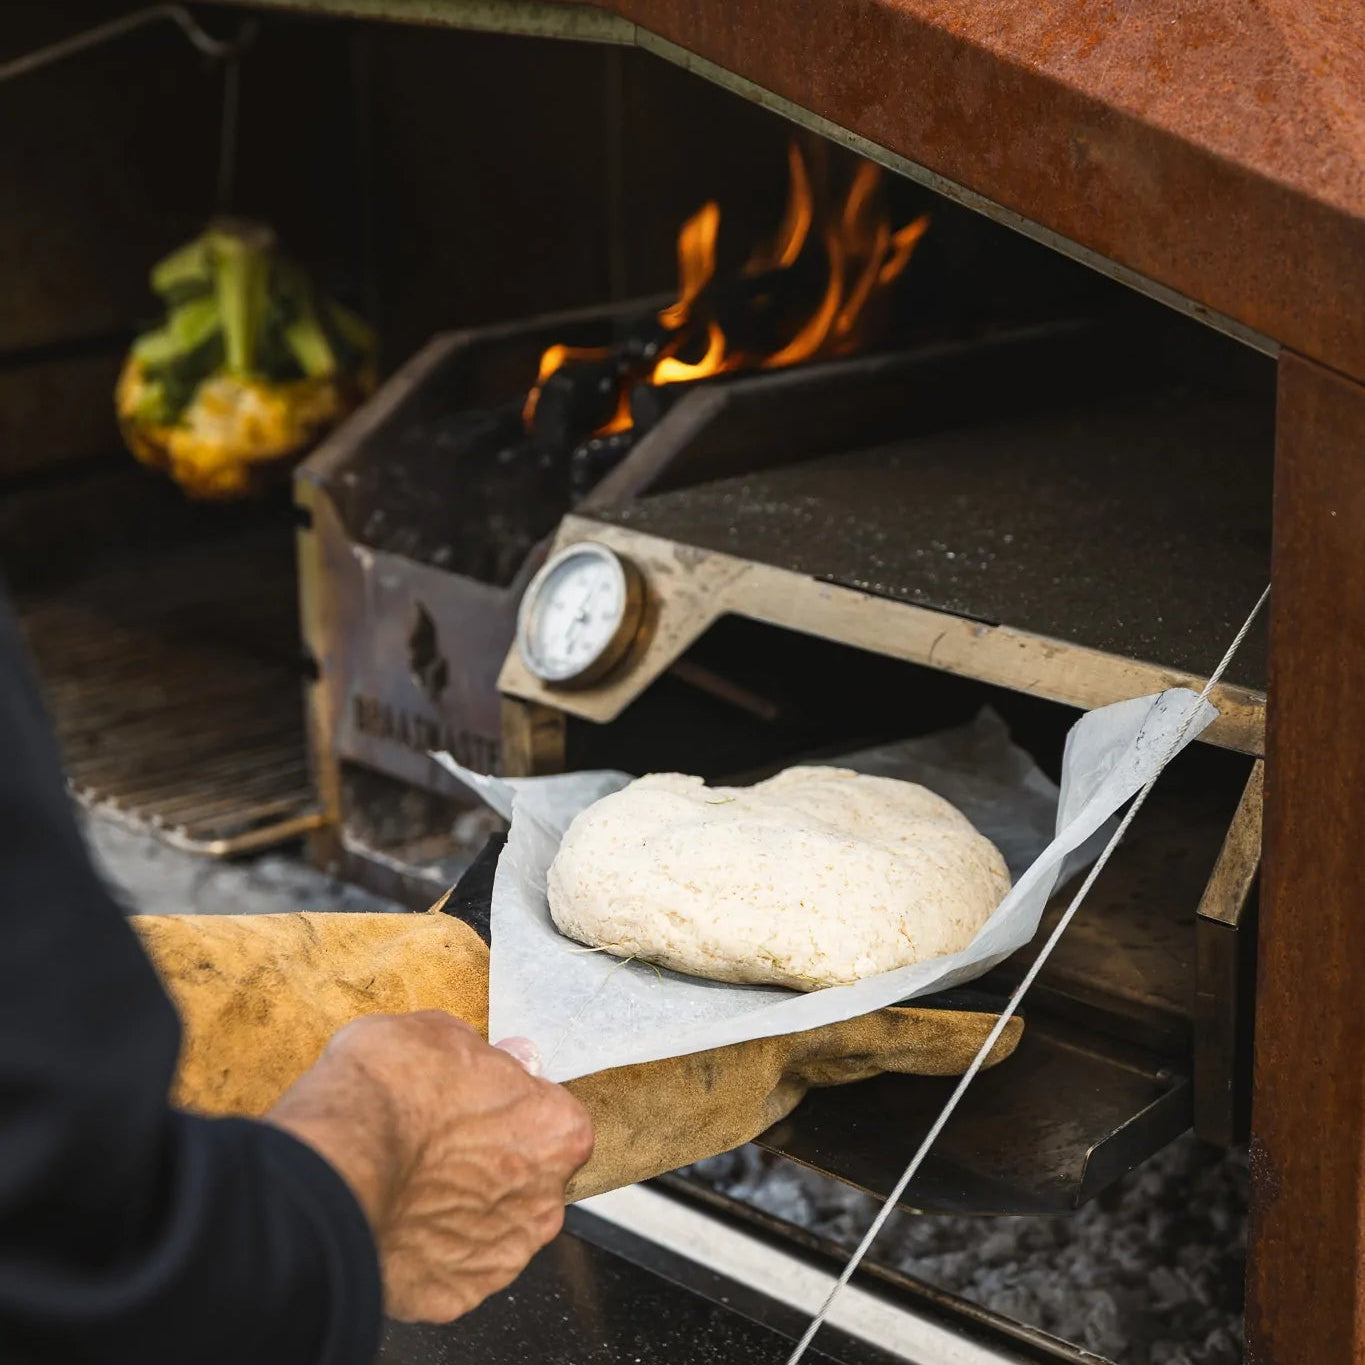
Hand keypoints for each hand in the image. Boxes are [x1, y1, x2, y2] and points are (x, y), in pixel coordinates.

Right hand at [265, 1011, 592, 1321]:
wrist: (333, 1165)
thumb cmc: (387, 1094)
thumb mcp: (441, 1035)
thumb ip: (489, 1057)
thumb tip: (508, 1059)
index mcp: (556, 1130)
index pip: (554, 1122)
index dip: (512, 1112)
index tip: (480, 1108)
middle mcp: (544, 1199)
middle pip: (530, 1181)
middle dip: (494, 1168)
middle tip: (440, 1150)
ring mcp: (502, 1255)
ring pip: (492, 1230)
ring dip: (464, 1214)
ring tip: (412, 1189)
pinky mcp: (456, 1296)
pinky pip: (451, 1271)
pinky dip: (429, 1254)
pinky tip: (399, 1225)